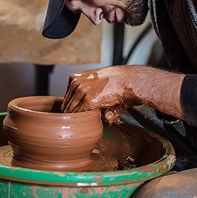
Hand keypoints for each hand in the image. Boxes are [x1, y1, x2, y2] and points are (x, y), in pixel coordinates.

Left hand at [62, 65, 186, 123]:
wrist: (130, 80)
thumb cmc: (118, 83)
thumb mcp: (101, 86)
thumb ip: (95, 99)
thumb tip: (104, 117)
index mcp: (75, 77)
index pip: (66, 97)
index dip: (73, 107)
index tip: (79, 113)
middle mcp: (76, 83)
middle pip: (67, 105)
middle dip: (75, 114)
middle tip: (85, 119)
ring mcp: (81, 91)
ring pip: (71, 111)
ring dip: (79, 118)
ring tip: (91, 119)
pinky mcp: (88, 101)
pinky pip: (79, 115)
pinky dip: (84, 120)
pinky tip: (92, 119)